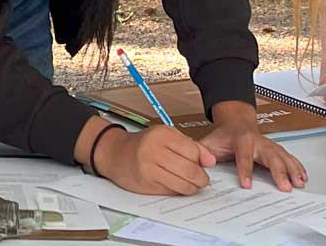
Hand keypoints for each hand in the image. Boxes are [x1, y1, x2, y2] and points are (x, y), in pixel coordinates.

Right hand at [94, 125, 214, 195]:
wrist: (115, 153)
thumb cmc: (144, 144)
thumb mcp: (167, 135)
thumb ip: (190, 146)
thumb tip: (210, 161)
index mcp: (162, 135)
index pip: (193, 151)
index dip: (202, 161)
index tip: (205, 165)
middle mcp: (154, 151)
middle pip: (190, 170)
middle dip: (201, 179)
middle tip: (203, 180)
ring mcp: (149, 169)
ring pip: (182, 184)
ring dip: (192, 187)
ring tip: (192, 184)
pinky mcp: (146, 184)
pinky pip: (171, 191)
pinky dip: (178, 190)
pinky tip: (177, 185)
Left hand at [196, 101, 307, 190]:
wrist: (236, 122)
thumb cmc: (224, 136)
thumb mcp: (210, 142)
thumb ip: (203, 152)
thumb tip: (199, 163)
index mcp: (241, 140)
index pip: (244, 156)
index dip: (245, 170)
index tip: (246, 185)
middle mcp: (258, 141)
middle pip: (271, 156)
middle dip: (279, 172)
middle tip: (285, 187)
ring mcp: (269, 144)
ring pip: (283, 156)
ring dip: (292, 170)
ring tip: (299, 184)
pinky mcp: (276, 149)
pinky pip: (289, 157)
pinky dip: (297, 167)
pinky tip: (303, 177)